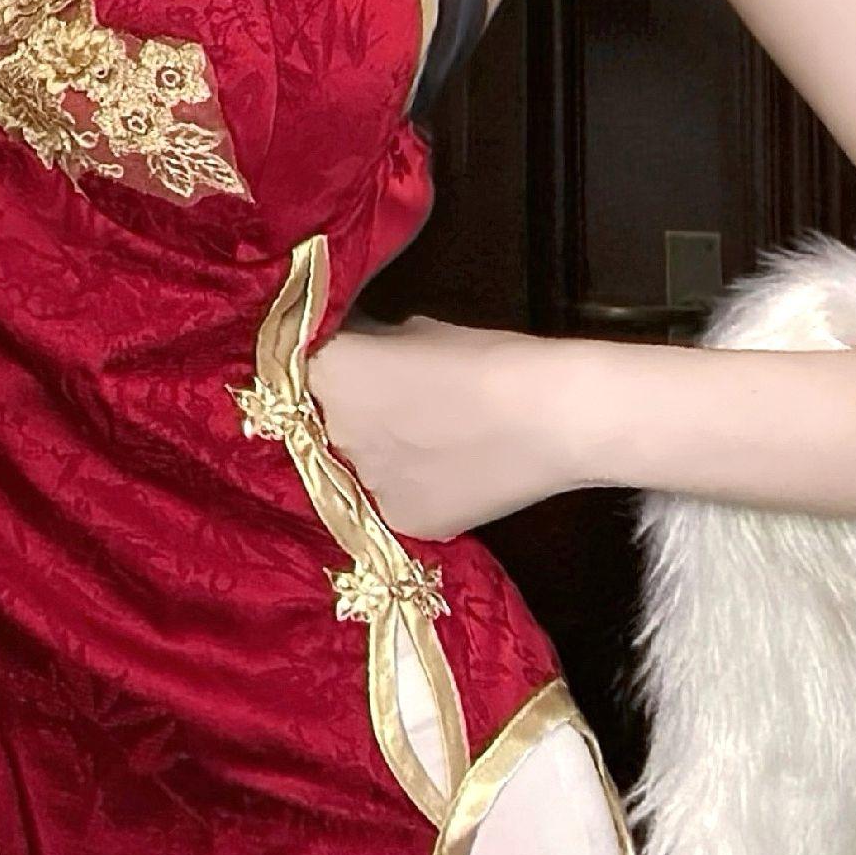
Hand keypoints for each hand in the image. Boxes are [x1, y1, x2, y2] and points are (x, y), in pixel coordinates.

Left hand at [306, 316, 585, 538]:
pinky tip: (447, 472)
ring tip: (426, 442)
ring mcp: (367, 484)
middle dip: (351, 413)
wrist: (551, 416)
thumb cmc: (489, 358)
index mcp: (332, 375)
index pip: (304, 371)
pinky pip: (391, 502)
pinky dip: (412, 488)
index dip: (332, 370)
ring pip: (358, 467)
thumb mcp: (418, 331)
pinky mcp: (402, 523)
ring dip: (378, 455)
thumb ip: (376, 343)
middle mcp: (335, 433)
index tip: (354, 368)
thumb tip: (366, 349)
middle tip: (395, 406)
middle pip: (327, 423)